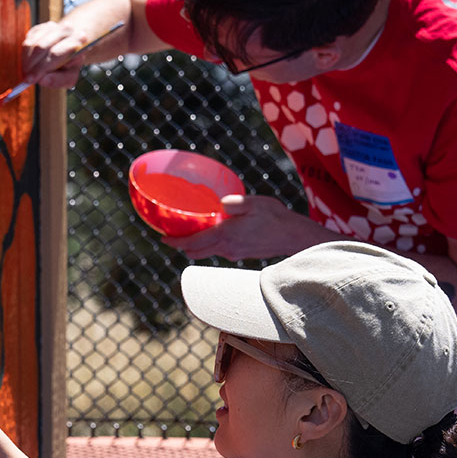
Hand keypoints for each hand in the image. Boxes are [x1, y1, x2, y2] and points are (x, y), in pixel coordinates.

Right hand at [20, 20, 95, 88]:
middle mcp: (66, 30)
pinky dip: (25, 53)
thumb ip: (58, 80)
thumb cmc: (68, 66)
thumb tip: (42, 80)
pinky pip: (28, 40)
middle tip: (26, 77)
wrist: (68, 49)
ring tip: (27, 71)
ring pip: (33, 43)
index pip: (55, 54)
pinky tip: (29, 62)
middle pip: (41, 47)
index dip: (40, 67)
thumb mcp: (69, 77)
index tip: (31, 79)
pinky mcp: (40, 28)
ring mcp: (52, 26)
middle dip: (31, 64)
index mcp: (77, 42)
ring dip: (27, 59)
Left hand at [164, 193, 332, 260]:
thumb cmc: (276, 219)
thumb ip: (235, 203)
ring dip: (196, 245)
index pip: (193, 243)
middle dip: (182, 245)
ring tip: (190, 233)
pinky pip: (219, 250)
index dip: (175, 242)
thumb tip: (221, 203)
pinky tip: (213, 233)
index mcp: (225, 235)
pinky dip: (210, 244)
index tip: (163, 239)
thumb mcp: (254, 203)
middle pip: (195, 251)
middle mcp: (226, 248)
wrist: (293, 238)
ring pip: (207, 252)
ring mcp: (233, 253)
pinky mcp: (241, 254)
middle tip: (172, 236)